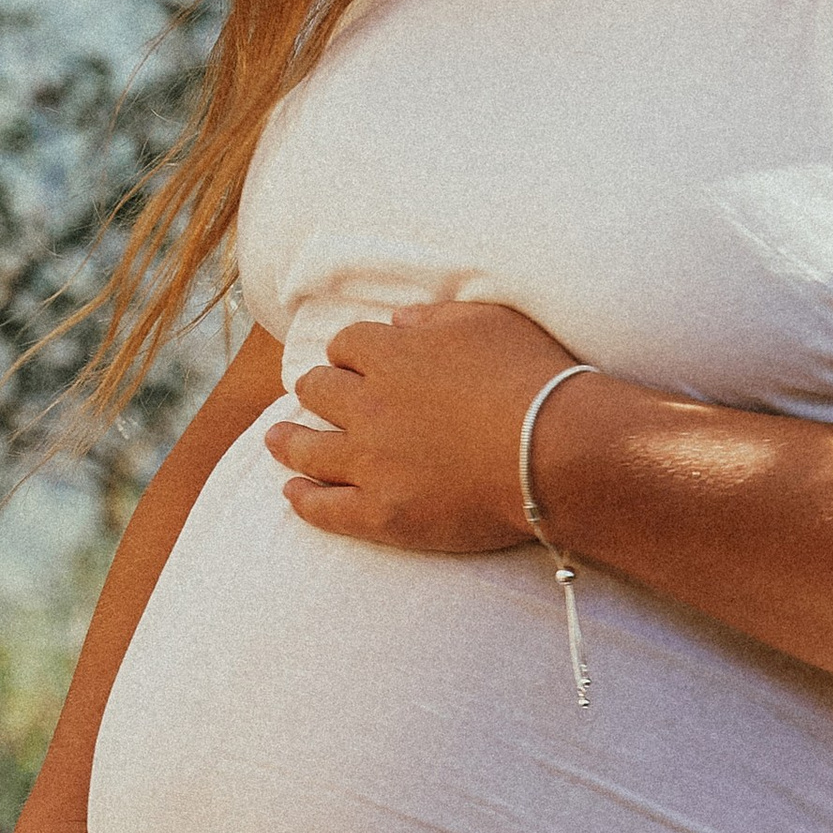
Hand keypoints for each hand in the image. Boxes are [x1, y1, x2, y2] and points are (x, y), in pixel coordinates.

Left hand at [265, 300, 584, 554]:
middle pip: (318, 391)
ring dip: (288, 440)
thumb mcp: (487, 321)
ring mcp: (371, 463)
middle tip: (316, 396)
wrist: (556, 451)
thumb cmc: (533, 378)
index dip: (350, 353)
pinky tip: (293, 491)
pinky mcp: (383, 513)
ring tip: (277, 440)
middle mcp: (369, 405)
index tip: (354, 361)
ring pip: (308, 448)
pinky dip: (303, 498)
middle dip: (317, 389)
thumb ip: (434, 319)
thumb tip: (398, 323)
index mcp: (391, 354)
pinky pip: (324, 508)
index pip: (347, 345)